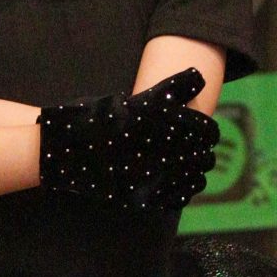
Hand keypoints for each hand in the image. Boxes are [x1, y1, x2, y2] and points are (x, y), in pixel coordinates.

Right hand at [39, 69, 218, 212]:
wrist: (67, 150)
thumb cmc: (100, 118)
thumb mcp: (136, 99)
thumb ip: (170, 88)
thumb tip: (199, 79)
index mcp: (163, 123)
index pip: (205, 129)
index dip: (209, 131)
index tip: (206, 131)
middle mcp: (162, 150)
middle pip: (203, 154)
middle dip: (205, 150)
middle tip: (200, 147)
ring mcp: (154, 177)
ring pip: (195, 177)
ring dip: (198, 169)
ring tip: (192, 164)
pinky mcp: (144, 198)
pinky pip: (179, 196)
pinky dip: (186, 189)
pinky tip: (182, 182)